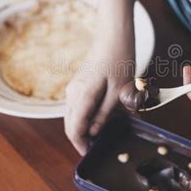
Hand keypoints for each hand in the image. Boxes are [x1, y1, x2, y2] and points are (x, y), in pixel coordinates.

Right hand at [65, 37, 133, 154]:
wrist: (114, 36)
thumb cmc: (120, 60)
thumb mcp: (119, 91)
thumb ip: (105, 114)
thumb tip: (93, 133)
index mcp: (81, 97)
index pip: (73, 130)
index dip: (81, 146)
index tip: (92, 154)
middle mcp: (72, 93)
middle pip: (70, 125)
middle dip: (82, 139)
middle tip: (100, 146)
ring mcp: (74, 88)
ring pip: (73, 116)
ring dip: (86, 127)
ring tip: (106, 131)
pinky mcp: (79, 84)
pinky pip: (78, 106)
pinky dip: (87, 115)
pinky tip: (104, 115)